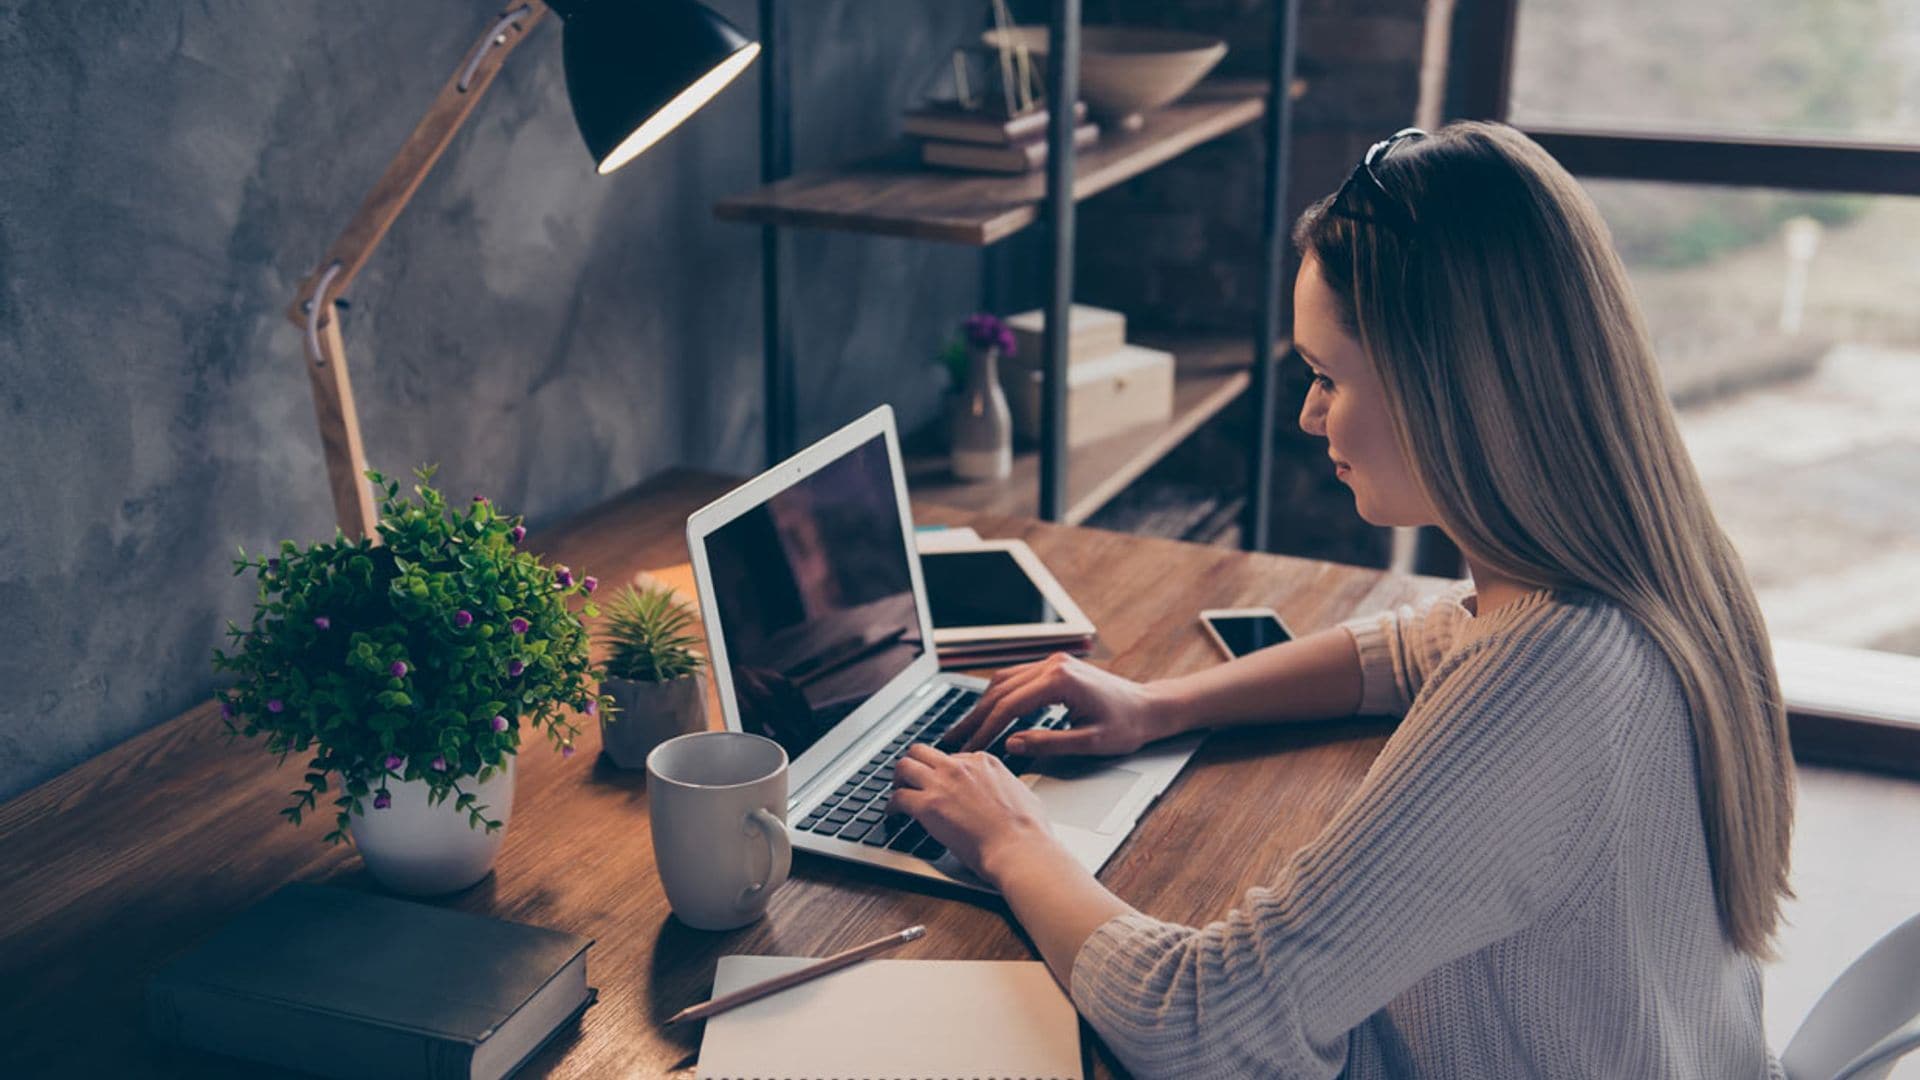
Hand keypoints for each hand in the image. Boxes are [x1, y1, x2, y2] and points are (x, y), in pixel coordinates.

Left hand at [889, 743, 1055, 882]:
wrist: (1019, 848)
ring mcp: (942, 783)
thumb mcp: (1022, 793)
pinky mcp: (928, 806)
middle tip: (910, 779)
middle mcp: (960, 766)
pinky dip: (891, 806)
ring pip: (904, 766)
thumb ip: (1006, 786)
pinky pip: (898, 797)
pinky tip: (893, 814)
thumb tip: (1006, 792)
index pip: (952, 757)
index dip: (942, 771)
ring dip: (898, 780)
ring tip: (897, 792)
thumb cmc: (1027, 830)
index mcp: (983, 762)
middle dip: (914, 764)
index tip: (939, 782)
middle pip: (922, 752)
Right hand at [943, 653, 1179, 759]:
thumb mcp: (1089, 743)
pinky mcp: (1053, 668)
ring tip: (964, 728)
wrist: (1148, 707)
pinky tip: (986, 713)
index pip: (1010, 705)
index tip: (971, 748)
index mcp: (1060, 680)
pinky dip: (997, 696)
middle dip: (975, 717)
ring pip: (1003, 681)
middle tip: (954, 740)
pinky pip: (1016, 678)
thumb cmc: (1126, 726)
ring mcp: (1052, 663)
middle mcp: (1052, 665)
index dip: (986, 729)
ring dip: (982, 705)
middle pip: (1000, 690)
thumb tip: (1012, 745)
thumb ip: (1048, 743)